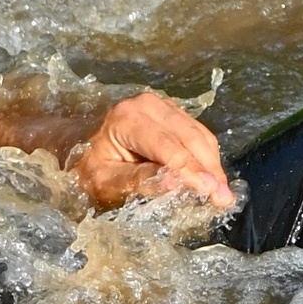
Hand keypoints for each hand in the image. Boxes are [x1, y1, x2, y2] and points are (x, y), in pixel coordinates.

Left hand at [65, 90, 232, 214]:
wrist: (78, 146)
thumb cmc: (88, 167)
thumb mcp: (105, 182)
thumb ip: (139, 181)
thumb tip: (176, 184)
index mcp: (127, 118)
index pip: (168, 148)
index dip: (193, 172)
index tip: (212, 194)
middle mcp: (146, 104)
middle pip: (189, 138)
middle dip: (209, 170)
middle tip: (224, 199)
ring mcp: (161, 104)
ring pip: (198, 134)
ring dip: (212, 164)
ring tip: (222, 194)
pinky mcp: (171, 112)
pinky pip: (197, 133)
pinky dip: (207, 156)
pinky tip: (211, 178)